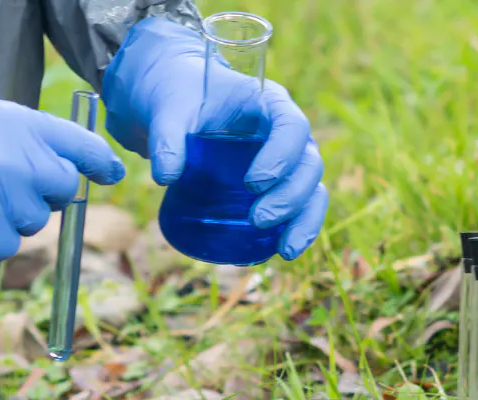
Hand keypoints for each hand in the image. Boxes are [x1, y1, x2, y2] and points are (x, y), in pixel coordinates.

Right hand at [0, 81, 124, 260]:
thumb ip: (22, 138)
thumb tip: (61, 169)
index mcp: (18, 125)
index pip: (81, 145)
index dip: (100, 162)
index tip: (110, 173)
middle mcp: (18, 161)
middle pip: (61, 189)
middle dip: (43, 192)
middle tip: (2, 186)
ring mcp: (1, 201)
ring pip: (31, 222)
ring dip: (7, 217)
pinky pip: (5, 247)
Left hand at [102, 17, 327, 260]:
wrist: (176, 106)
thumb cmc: (178, 99)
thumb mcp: (168, 110)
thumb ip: (166, 137)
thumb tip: (165, 177)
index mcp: (268, 102)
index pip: (291, 125)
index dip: (281, 155)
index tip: (252, 183)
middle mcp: (285, 132)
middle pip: (308, 163)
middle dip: (291, 196)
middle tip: (257, 219)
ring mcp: (285, 159)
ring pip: (313, 189)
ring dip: (304, 220)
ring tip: (284, 251)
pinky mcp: (276, 183)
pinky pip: (300, 206)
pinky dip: (299, 229)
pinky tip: (284, 252)